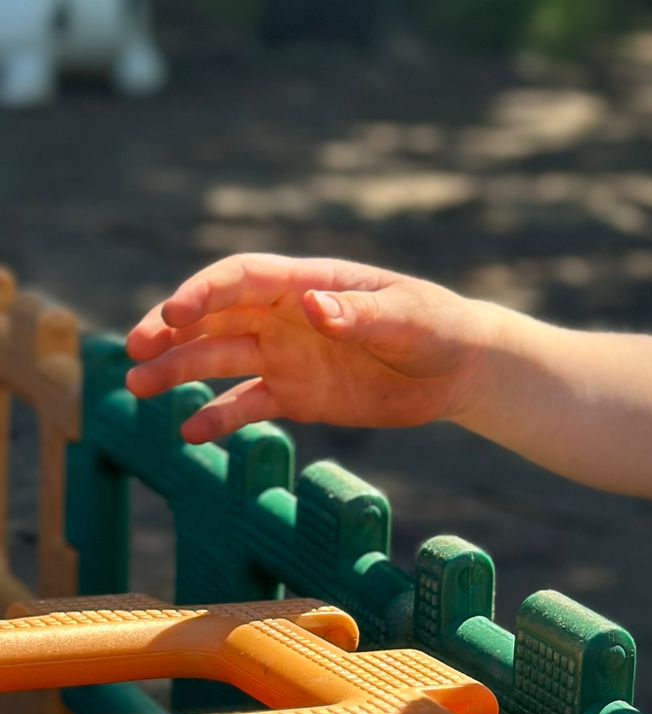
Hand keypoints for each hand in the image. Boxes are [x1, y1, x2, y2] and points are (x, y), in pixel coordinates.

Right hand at [124, 253, 487, 443]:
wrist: (456, 369)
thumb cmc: (436, 327)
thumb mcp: (407, 319)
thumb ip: (360, 313)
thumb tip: (314, 305)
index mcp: (308, 283)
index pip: (242, 278)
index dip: (204, 292)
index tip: (173, 313)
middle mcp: (286, 316)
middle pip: (215, 316)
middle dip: (171, 329)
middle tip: (133, 349)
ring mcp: (286, 355)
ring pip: (218, 359)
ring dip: (177, 370)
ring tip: (138, 388)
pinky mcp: (294, 394)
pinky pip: (245, 405)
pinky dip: (217, 418)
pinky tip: (188, 434)